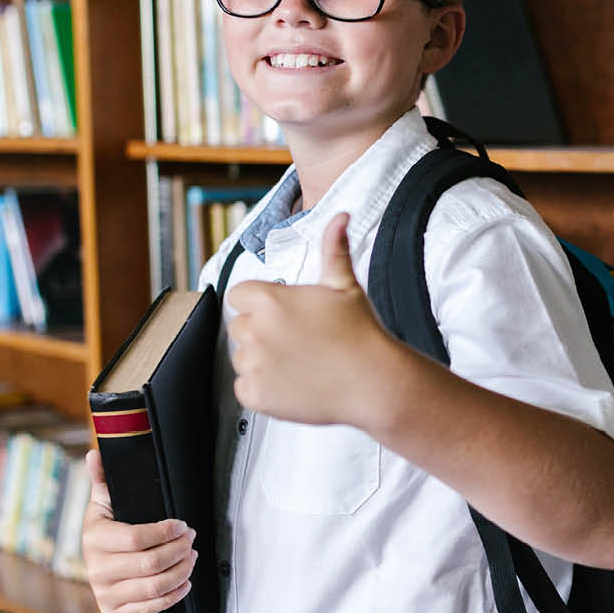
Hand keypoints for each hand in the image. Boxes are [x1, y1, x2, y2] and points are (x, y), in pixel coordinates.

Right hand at [80, 448, 197, 612]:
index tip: (182, 525)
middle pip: (150, 564)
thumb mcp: (104, 502)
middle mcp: (96, 569)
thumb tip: (95, 454)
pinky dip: (173, 596)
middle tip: (191, 539)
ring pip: (154, 587)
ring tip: (191, 557)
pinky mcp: (114, 611)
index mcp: (94, 539)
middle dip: (179, 550)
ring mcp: (104, 593)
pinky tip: (185, 582)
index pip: (136, 539)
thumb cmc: (107, 527)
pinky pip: (150, 609)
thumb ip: (103, 478)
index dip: (166, 532)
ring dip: (181, 571)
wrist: (96, 562)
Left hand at [225, 212, 411, 428]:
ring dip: (262, 361)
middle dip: (262, 333)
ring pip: (243, 358)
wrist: (373, 381)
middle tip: (297, 341)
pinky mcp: (255, 394)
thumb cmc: (361, 334)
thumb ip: (333, 248)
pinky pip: (246, 388)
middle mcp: (256, 330)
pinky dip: (264, 389)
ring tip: (299, 363)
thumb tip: (340, 218)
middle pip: (240, 327)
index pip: (240, 296)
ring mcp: (254, 364)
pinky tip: (293, 383)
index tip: (283, 316)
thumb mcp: (345, 285)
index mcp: (269, 300)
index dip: (260, 305)